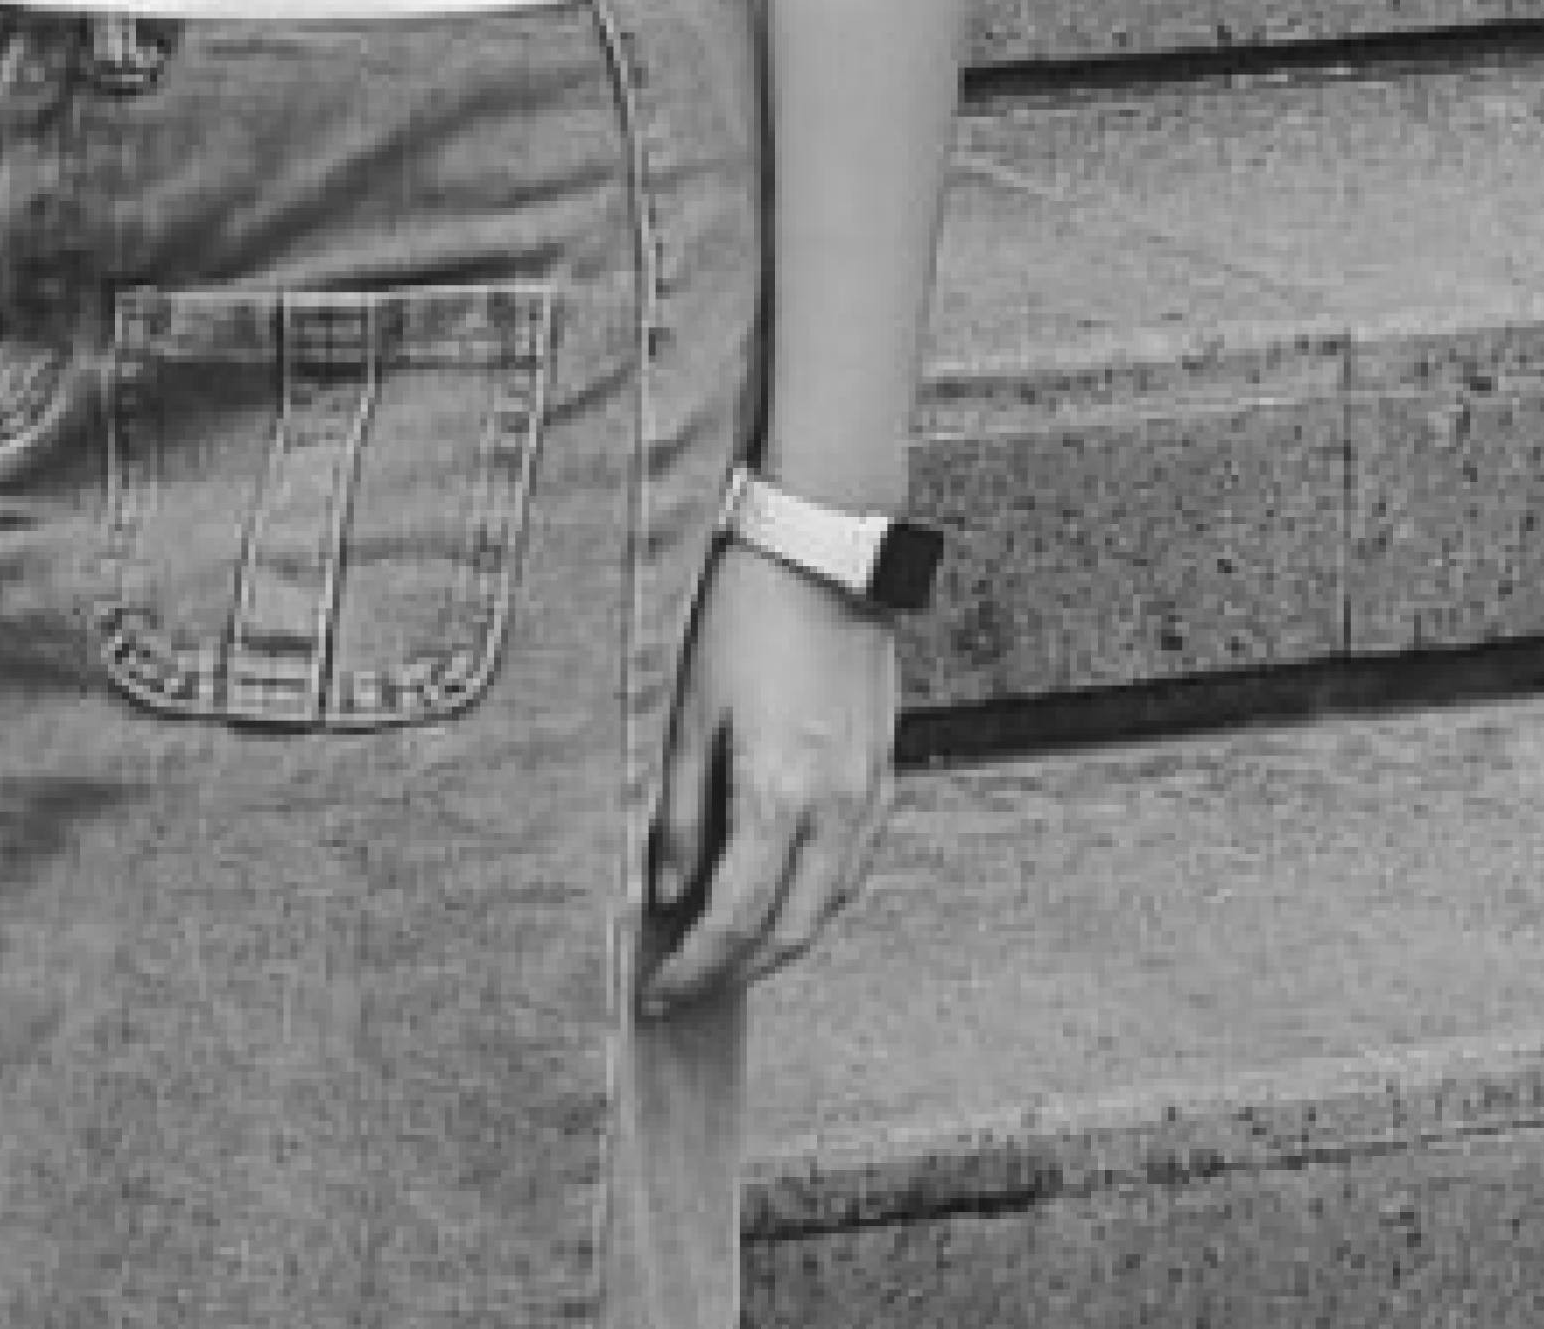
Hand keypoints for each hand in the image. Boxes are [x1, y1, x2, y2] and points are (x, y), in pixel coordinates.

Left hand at [640, 538, 899, 1013]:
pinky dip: (813, 895)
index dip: (696, 965)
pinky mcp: (884, 772)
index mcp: (779, 792)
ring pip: (828, 904)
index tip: (659, 991)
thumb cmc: (745, 617)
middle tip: (689, 985)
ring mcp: (869, 793)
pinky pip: (852, 864)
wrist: (821, 551)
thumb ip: (676, 810)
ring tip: (726, 948)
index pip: (736, 918)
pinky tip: (778, 890)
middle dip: (738, 972)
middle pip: (792, 931)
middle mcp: (836, 807)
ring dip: (779, 940)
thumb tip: (665, 889)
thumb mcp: (687, 710)